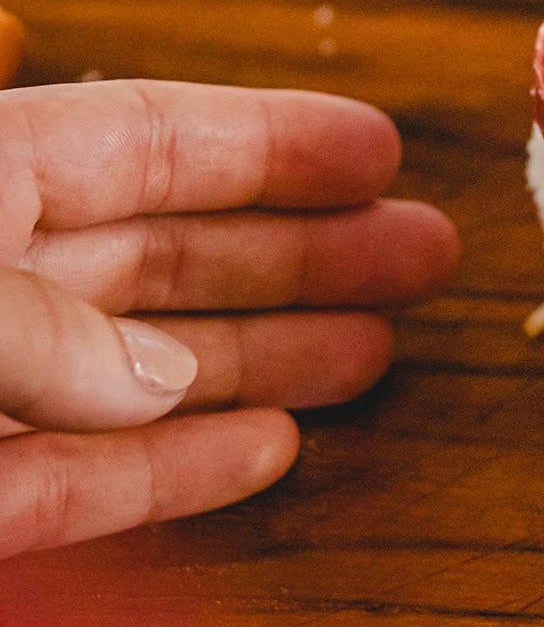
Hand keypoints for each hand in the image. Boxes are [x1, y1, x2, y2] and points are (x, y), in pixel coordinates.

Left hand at [0, 79, 457, 556]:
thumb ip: (39, 329)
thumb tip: (159, 380)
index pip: (139, 139)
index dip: (267, 145)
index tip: (380, 153)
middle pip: (160, 255)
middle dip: (299, 253)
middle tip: (421, 254)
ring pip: (132, 374)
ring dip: (261, 359)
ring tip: (376, 351)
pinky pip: (72, 487)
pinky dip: (169, 473)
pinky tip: (269, 450)